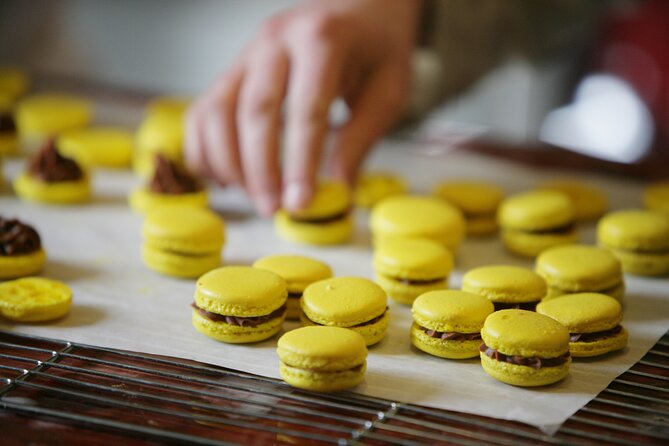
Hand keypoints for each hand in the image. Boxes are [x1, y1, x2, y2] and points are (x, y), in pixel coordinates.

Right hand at [185, 0, 421, 215]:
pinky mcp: (232, 70)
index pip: (305, 109)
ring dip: (228, 162)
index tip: (300, 203)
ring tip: (253, 197)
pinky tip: (225, 178)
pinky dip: (205, 150)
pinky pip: (202, 111)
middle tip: (272, 209)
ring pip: (218, 111)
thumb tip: (337, 192)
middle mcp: (275, 41)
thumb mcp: (387, 92)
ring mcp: (246, 54)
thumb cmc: (376, 49)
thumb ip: (359, 140)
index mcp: (321, 40)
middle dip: (260, 169)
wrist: (358, 8)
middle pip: (255, 110)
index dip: (300, 162)